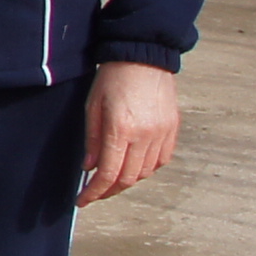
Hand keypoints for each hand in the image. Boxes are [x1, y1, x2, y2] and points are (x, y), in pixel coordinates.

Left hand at [80, 60, 181, 203]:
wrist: (144, 55)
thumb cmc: (113, 77)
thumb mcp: (92, 106)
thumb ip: (91, 139)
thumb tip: (89, 168)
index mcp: (120, 129)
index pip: (107, 173)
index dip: (94, 193)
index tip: (83, 201)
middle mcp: (144, 135)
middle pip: (128, 179)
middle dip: (109, 190)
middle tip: (95, 192)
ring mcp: (162, 133)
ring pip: (145, 173)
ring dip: (127, 180)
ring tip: (113, 177)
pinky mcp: (173, 128)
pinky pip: (161, 160)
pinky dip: (147, 168)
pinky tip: (134, 164)